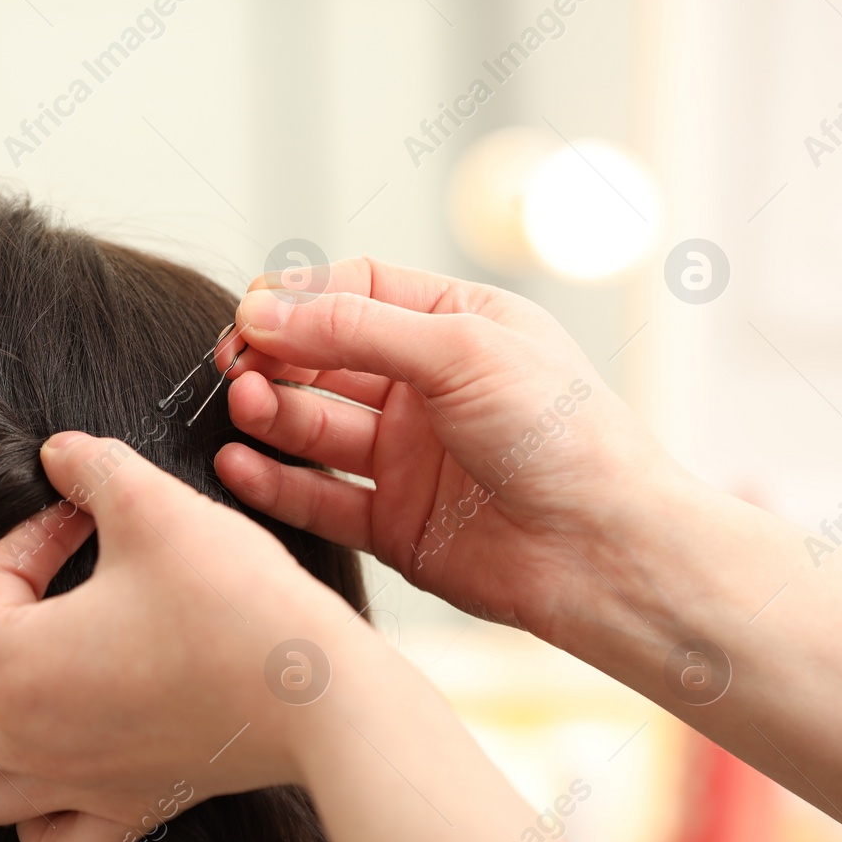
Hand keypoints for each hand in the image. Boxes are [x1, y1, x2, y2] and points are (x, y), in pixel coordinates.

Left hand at [0, 431, 371, 841]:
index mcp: (16, 667)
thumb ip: (91, 468)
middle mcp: (27, 743)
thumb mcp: (155, 506)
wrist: (323, 696)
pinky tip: (68, 765)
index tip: (77, 521)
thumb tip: (56, 454)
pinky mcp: (130, 814)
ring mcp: (77, 789)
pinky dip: (39, 820)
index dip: (23, 541)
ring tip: (21, 687)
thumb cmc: (237, 603)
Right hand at [214, 257, 690, 640]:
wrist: (606, 549)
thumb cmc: (564, 436)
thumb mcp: (460, 351)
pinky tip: (239, 465)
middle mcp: (427, 389)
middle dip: (275, 358)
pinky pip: (319, 498)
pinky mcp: (394, 523)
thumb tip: (263, 309)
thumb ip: (354, 329)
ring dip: (272, 415)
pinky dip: (276, 482)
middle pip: (324, 358)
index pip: (355, 292)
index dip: (298, 300)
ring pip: (315, 427)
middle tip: (235, 368)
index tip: (251, 316)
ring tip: (244, 409)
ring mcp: (408, 458)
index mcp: (457, 327)